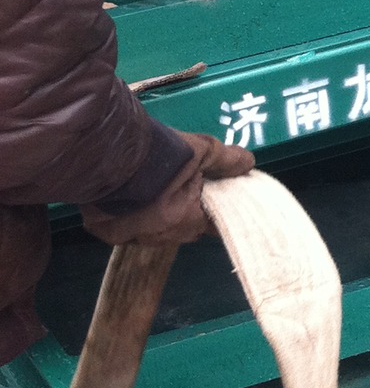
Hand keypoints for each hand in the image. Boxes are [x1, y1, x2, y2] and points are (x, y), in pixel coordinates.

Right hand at [82, 134, 254, 246]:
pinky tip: (133, 197)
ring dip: (159, 215)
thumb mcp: (200, 150)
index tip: (217, 198)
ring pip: (153, 230)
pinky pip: (127, 227)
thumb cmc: (159, 153)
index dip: (217, 210)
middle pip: (182, 228)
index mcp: (185, 221)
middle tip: (187, 187)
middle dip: (187, 211)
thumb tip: (248, 163)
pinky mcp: (102, 231)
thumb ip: (226, 160)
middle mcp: (157, 237)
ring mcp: (127, 237)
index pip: (212, 226)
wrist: (102, 153)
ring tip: (159, 189)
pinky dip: (133, 215)